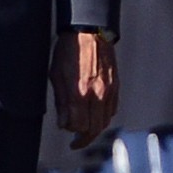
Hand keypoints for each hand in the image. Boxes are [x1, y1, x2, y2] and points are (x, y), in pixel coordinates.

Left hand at [59, 30, 117, 151]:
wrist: (89, 31)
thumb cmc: (68, 50)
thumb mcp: (56, 75)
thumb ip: (61, 102)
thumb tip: (63, 124)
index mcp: (80, 93)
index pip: (78, 126)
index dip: (70, 130)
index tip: (65, 128)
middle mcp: (97, 95)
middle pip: (94, 129)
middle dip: (84, 138)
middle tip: (76, 142)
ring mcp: (109, 91)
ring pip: (104, 121)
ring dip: (95, 129)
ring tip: (85, 131)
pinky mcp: (116, 86)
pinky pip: (112, 110)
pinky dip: (103, 117)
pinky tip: (94, 114)